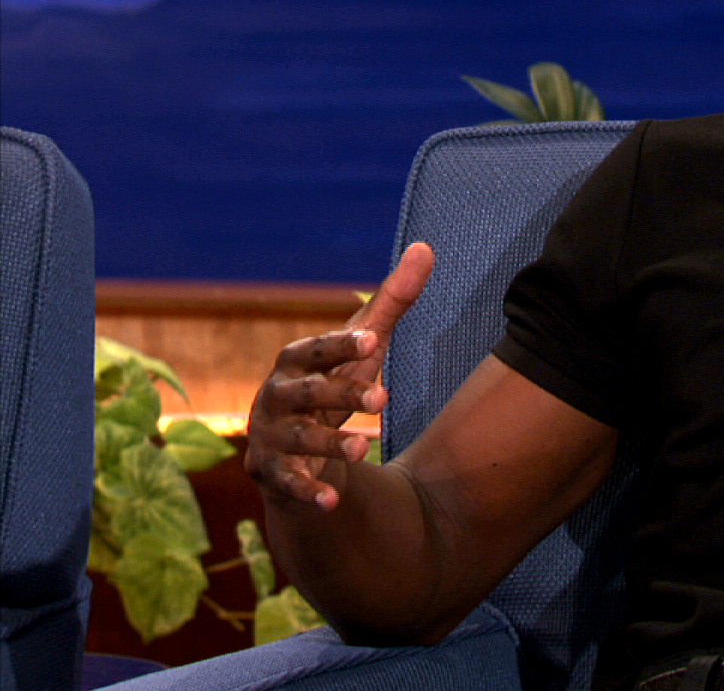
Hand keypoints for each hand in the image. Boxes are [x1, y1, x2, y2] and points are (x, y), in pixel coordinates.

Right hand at [246, 242, 433, 509]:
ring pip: (297, 440)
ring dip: (328, 445)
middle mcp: (276, 395)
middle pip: (309, 393)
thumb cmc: (333, 382)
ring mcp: (270, 435)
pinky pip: (287, 484)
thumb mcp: (363, 347)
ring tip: (363, 450)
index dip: (342, 344)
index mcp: (297, 361)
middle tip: (384, 399)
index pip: (318, 349)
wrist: (295, 446)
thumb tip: (425, 248)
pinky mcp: (271, 473)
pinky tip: (331, 503)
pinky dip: (307, 493)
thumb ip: (392, 302)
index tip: (375, 339)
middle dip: (343, 395)